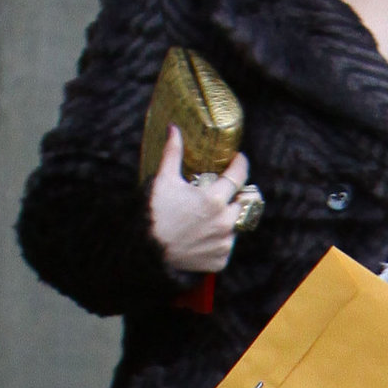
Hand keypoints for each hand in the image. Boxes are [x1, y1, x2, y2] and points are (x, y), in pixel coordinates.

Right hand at [149, 125, 250, 272]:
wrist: (146, 253)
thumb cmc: (154, 214)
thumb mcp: (164, 181)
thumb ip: (173, 153)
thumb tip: (174, 129)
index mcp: (214, 200)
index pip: (239, 176)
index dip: (240, 164)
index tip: (238, 159)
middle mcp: (225, 221)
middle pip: (240, 202)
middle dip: (232, 195)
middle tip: (219, 192)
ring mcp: (225, 242)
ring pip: (235, 224)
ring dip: (225, 218)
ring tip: (206, 217)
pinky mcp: (221, 259)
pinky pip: (225, 245)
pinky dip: (217, 239)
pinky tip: (202, 236)